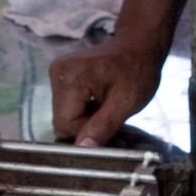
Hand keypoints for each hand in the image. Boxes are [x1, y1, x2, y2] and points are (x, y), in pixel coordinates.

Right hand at [50, 32, 165, 146]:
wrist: (139, 46)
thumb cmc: (137, 71)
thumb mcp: (126, 102)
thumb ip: (103, 126)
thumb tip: (82, 149)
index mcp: (71, 76)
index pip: (65, 124)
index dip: (86, 132)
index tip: (108, 125)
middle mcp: (58, 71)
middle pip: (62, 120)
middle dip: (85, 126)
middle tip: (109, 115)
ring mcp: (57, 71)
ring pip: (63, 115)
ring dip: (84, 119)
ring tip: (105, 107)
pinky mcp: (61, 75)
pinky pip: (66, 105)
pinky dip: (82, 110)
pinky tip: (98, 101)